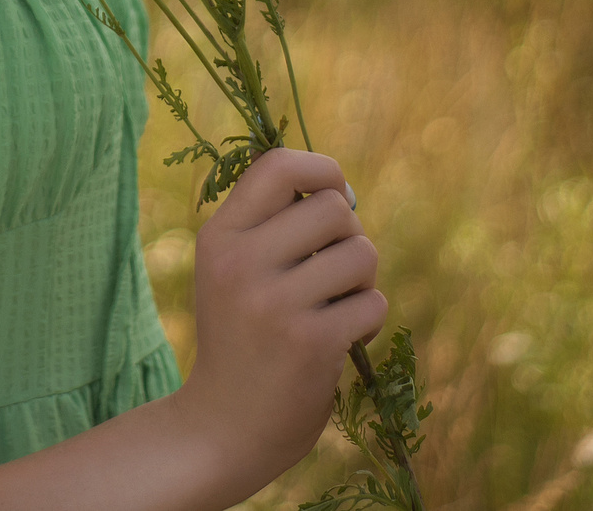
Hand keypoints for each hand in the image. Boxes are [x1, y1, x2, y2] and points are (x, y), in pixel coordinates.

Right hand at [171, 148, 385, 497]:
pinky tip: (341, 340)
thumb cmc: (241, 338)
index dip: (320, 169)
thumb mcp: (231, 270)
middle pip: (333, 208)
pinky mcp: (311, 342)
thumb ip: (271, 224)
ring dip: (362, 281)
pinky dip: (368, 319)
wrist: (225, 426)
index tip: (333, 193)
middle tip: (332, 269)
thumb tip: (343, 189)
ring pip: (361, 254)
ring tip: (336, 306)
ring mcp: (275, 304)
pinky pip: (372, 303)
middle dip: (349, 234)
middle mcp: (241, 263)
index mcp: (219, 237)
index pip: (276, 166)